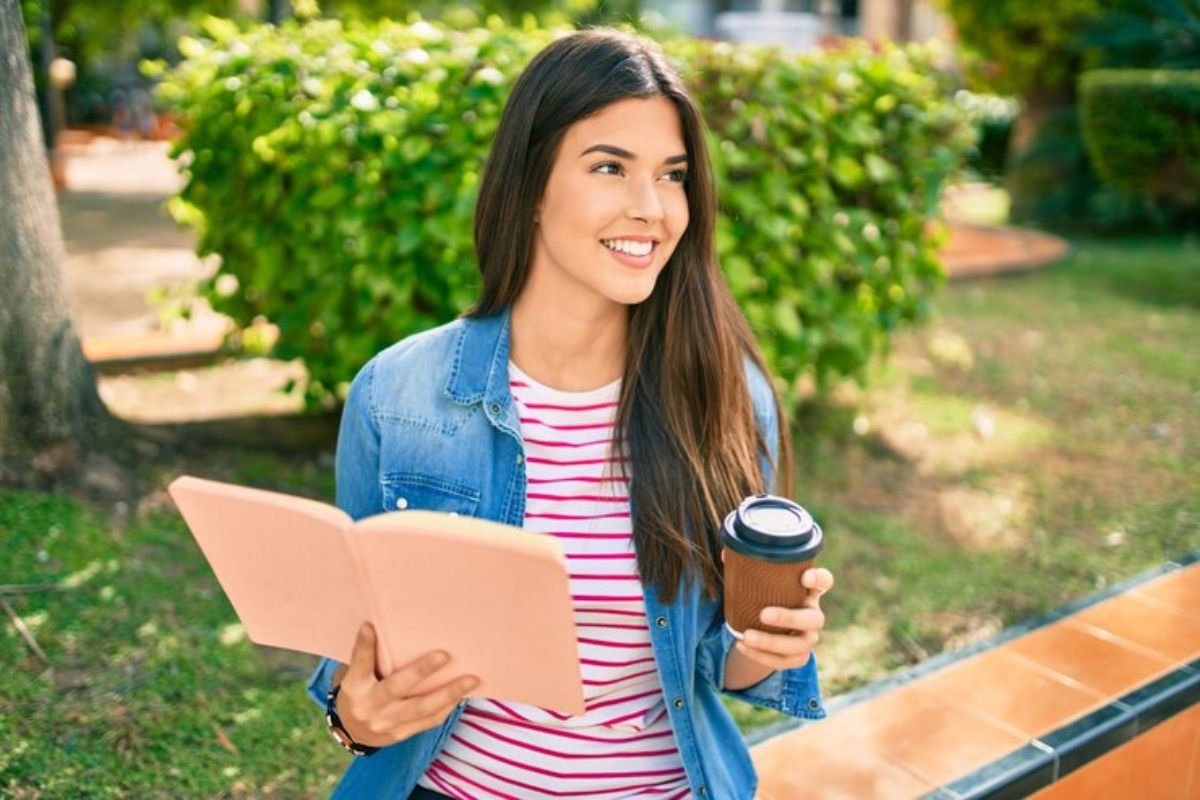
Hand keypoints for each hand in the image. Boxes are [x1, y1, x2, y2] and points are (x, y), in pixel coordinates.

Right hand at [335, 622, 479, 747]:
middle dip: (420, 671)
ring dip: (448, 693)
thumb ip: (368, 655)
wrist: (353, 732)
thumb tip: (378, 624)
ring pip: (421, 708)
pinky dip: (447, 707)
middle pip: (395, 688)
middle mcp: (368, 706)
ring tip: (471, 679)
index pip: (359, 663)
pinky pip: (428, 721)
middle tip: (444, 655)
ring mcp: (386, 724)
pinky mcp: (401, 734)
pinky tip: (462, 695)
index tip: (369, 626)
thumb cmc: (361, 691)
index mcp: (354, 686)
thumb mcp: (356, 674)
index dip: (364, 645)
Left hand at [728, 557, 834, 670]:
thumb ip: (746, 566)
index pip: (824, 581)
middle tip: (763, 615)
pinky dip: (762, 657)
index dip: (819, 579)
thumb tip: (726, 554)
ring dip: (772, 642)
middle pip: (814, 619)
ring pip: (800, 645)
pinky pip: (785, 661)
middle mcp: (812, 614)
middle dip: (789, 618)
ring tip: (746, 636)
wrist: (763, 625)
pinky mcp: (798, 655)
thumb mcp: (759, 579)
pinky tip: (742, 646)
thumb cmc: (764, 594)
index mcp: (808, 590)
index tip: (804, 577)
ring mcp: (807, 637)